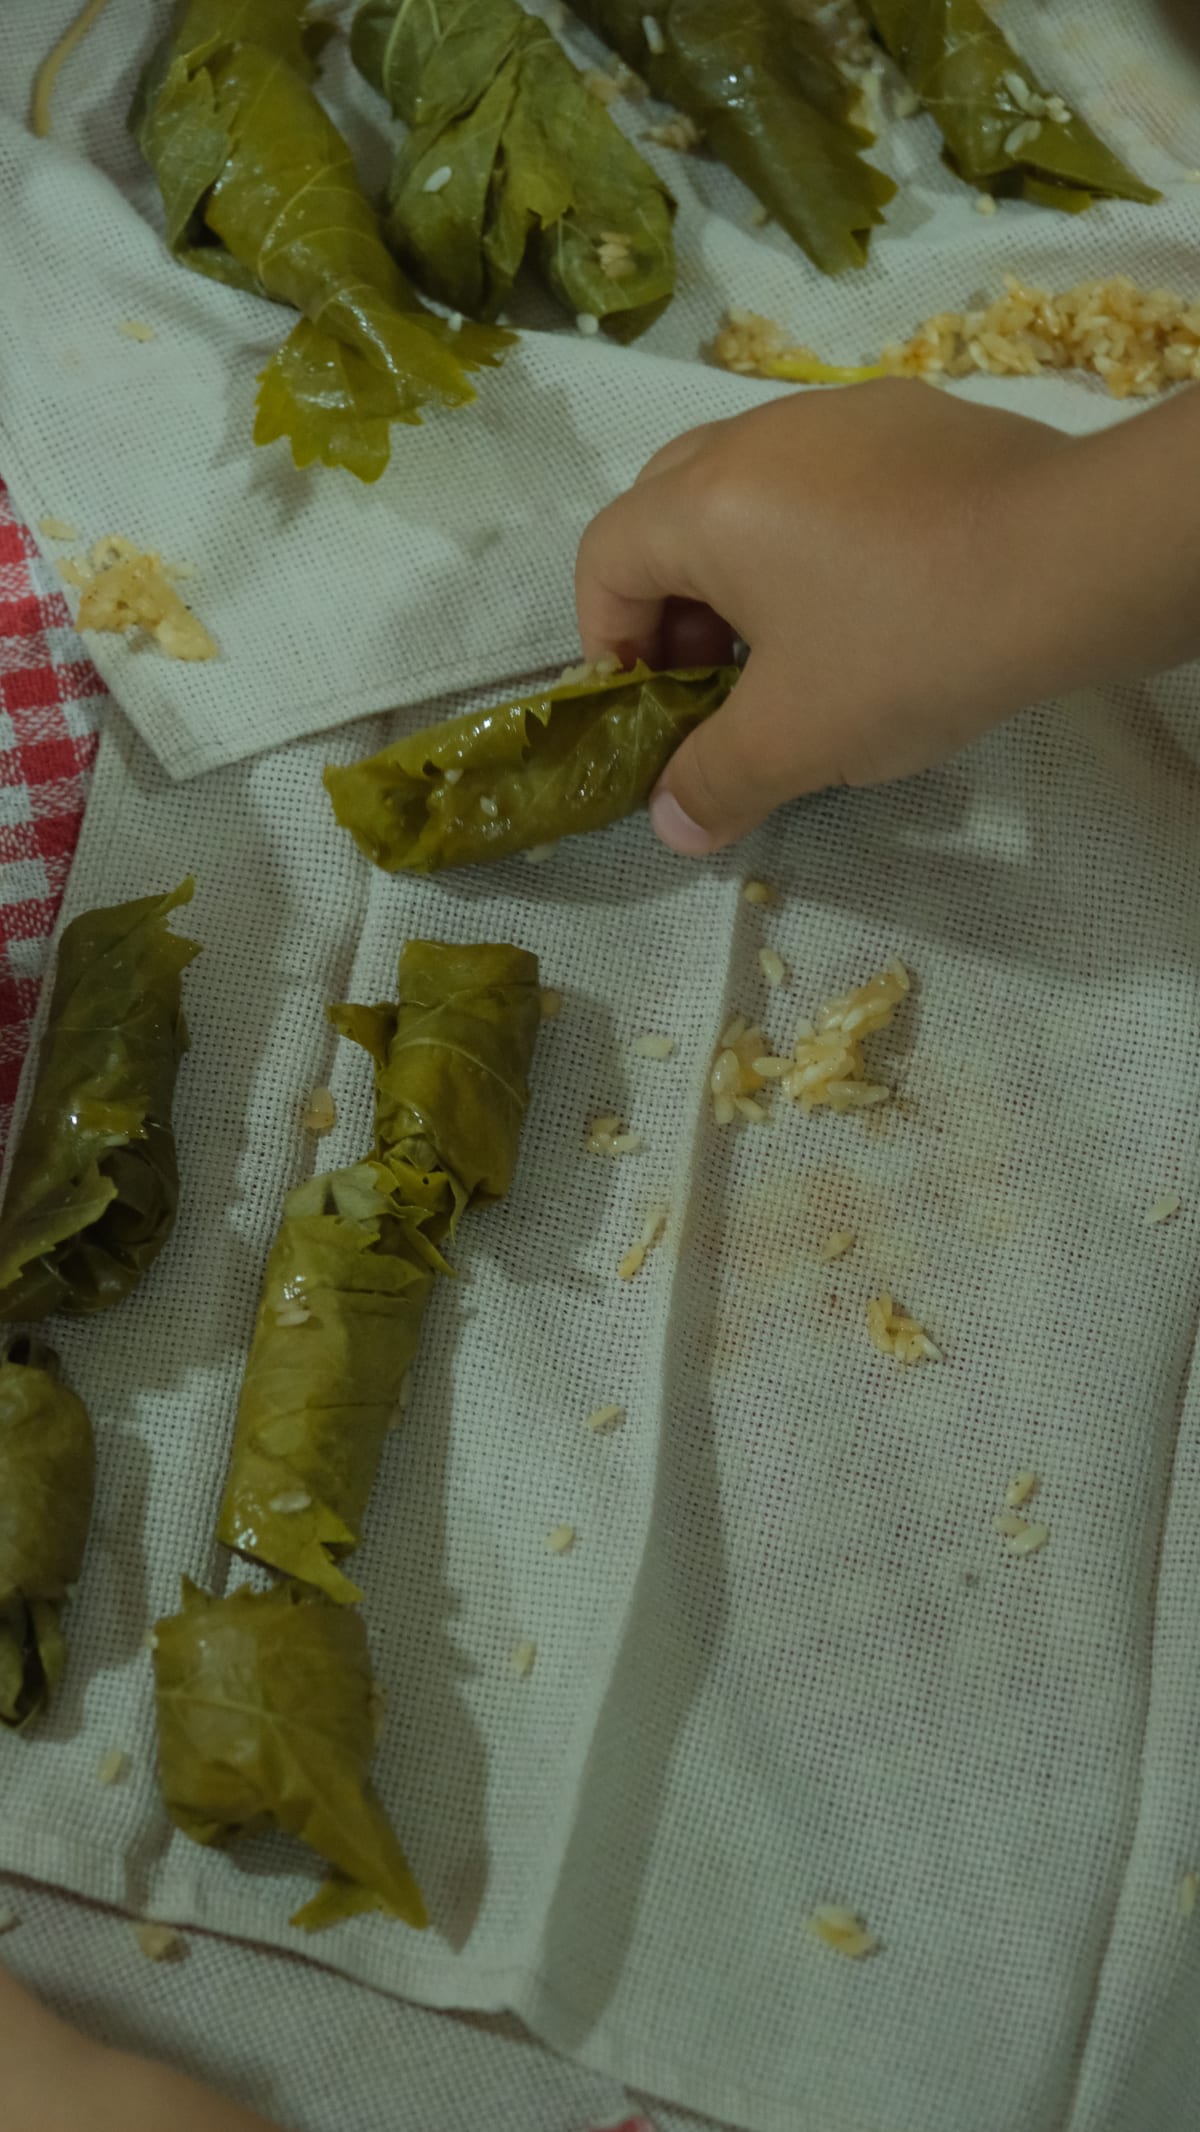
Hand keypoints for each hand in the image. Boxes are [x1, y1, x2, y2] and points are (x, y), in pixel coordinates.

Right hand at [574, 380, 1070, 852]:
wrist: (1075, 560)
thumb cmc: (908, 644)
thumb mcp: (797, 738)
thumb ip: (716, 780)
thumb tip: (671, 822)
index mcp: (703, 501)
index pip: (604, 558)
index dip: (610, 643)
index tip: (658, 710)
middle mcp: (756, 434)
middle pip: (665, 509)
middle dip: (672, 603)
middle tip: (718, 680)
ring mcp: (839, 415)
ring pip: (749, 487)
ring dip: (745, 570)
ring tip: (798, 649)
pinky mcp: (914, 418)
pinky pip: (827, 477)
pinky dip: (816, 537)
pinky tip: (877, 602)